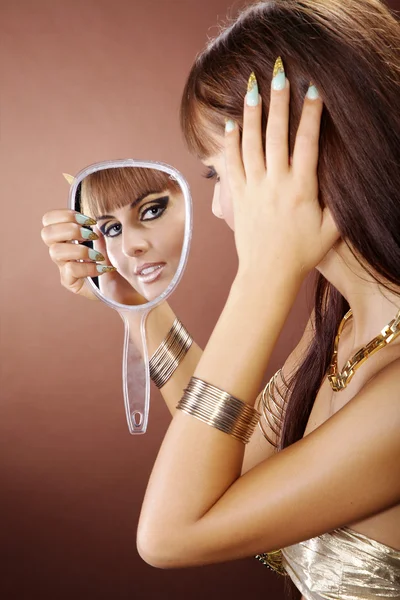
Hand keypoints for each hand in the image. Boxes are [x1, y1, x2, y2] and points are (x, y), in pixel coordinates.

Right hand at [41, 209, 146, 304]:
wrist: (124, 286)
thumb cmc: (114, 261)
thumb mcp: (108, 242)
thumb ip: (100, 232)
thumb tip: (98, 220)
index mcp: (66, 236)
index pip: (49, 219)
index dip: (65, 215)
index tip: (88, 221)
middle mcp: (61, 250)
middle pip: (46, 233)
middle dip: (70, 230)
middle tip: (91, 236)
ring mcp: (63, 267)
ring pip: (55, 251)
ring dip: (80, 250)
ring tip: (98, 256)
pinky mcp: (69, 282)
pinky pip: (70, 269)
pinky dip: (89, 267)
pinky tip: (102, 269)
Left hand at [224, 66, 339, 281]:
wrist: (268, 274)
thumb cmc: (301, 254)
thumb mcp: (330, 231)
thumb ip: (339, 205)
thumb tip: (348, 183)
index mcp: (301, 188)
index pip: (307, 142)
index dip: (310, 114)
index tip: (312, 90)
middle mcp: (275, 183)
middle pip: (276, 135)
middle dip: (278, 102)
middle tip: (279, 75)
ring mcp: (254, 189)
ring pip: (250, 145)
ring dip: (252, 115)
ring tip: (252, 90)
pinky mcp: (238, 198)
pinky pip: (232, 165)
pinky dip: (230, 144)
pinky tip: (230, 125)